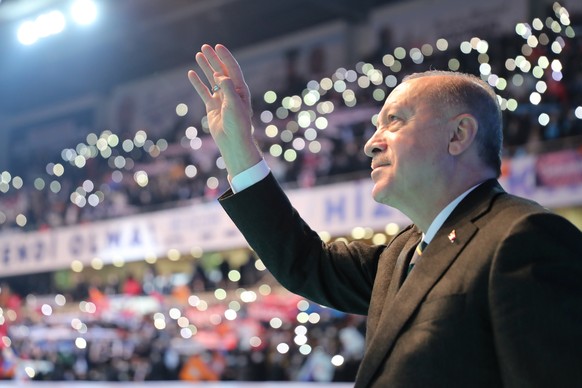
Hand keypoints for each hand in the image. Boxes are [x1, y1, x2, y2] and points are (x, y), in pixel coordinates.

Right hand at [188, 44, 260, 176]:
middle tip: (204, 47)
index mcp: (240, 89)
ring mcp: (221, 99)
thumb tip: (219, 75)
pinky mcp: (212, 107)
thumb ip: (228, 87)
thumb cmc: (237, 123)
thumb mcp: (234, 103)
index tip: (217, 47)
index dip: (225, 57)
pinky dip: (197, 83)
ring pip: (211, 79)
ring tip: (198, 55)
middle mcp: (231, 92)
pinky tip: (191, 73)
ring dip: (205, 67)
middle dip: (213, 59)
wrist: (232, 141)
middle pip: (221, 71)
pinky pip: (204, 91)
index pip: (232, 69)